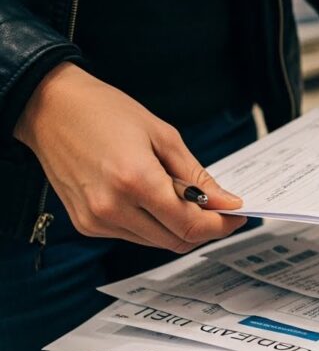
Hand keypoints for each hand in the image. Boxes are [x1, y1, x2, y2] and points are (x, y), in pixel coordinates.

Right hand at [13, 63, 245, 252]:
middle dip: (205, 229)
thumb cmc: (105, 112)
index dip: (221, 225)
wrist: (49, 108)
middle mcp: (113, 207)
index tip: (238, 215)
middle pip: (177, 240)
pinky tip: (153, 199)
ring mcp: (97, 220)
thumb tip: (227, 202)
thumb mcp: (163, 136)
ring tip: (183, 198)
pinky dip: (154, 224)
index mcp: (135, 181)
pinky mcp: (87, 225)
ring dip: (179, 228)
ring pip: (157, 242)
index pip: (191, 225)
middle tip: (219, 209)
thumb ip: (197, 176)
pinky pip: (135, 236)